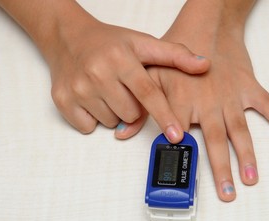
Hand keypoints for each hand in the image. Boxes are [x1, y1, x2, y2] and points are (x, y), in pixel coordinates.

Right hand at [47, 18, 208, 142]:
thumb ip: (174, 55)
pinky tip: (92, 98)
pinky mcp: (63, 101)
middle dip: (133, 108)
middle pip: (130, 114)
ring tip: (107, 91)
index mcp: (120, 58)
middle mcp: (97, 73)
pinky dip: (93, 118)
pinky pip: (88, 127)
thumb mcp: (142, 43)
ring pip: (110, 123)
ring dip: (114, 113)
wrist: (68, 37)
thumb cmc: (108, 43)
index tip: (176, 134)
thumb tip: (205, 65)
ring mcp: (78, 89)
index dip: (164, 115)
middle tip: (124, 89)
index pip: (148, 93)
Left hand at [147, 30, 268, 201]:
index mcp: (182, 102)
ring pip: (240, 130)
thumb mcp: (150, 77)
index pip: (180, 136)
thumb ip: (138, 108)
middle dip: (221, 168)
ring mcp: (230, 96)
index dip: (181, 158)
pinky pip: (267, 106)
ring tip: (250, 178)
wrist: (204, 27)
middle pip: (214, 141)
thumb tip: (121, 133)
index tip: (184, 179)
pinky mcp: (248, 87)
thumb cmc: (175, 53)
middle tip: (227, 193)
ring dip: (247, 155)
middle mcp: (208, 103)